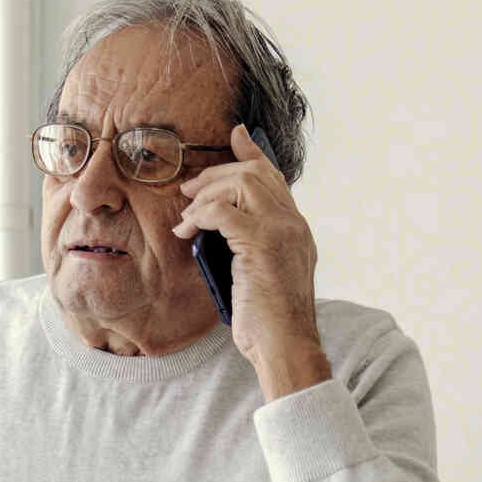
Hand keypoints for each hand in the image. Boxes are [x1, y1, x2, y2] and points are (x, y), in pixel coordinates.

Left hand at [170, 123, 321, 359]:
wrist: (285, 346)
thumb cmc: (268, 324)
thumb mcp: (260, 278)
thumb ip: (248, 251)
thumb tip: (215, 236)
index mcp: (296, 230)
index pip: (275, 178)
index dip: (252, 153)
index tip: (236, 135)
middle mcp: (294, 224)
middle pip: (255, 173)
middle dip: (216, 174)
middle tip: (187, 190)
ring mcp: (281, 230)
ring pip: (241, 183)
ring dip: (206, 194)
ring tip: (186, 217)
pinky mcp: (262, 243)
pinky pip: (222, 211)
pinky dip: (199, 216)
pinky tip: (186, 231)